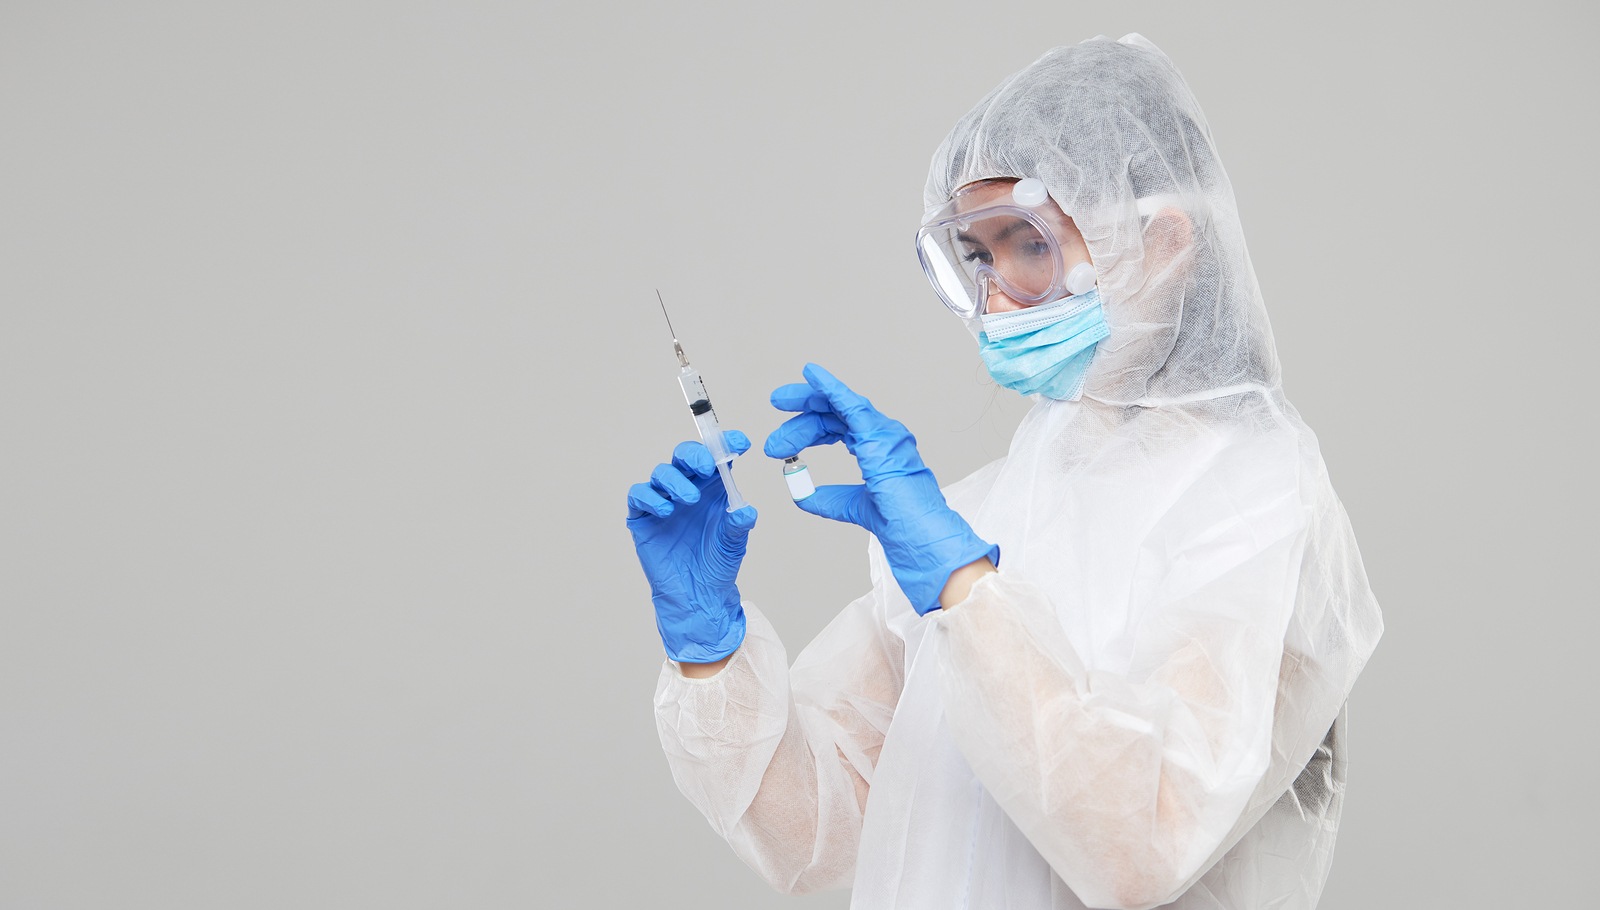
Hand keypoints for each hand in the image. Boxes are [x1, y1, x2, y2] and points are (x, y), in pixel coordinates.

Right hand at [626, 433, 757, 661]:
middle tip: (706, 467)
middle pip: (684, 456)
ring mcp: (664, 500)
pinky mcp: (643, 516)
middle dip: (694, 455)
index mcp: (713, 487)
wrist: (697, 595)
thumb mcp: (733, 543)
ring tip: (689, 500)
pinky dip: (650, 497)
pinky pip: (639, 494)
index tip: (741, 443)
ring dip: (675, 481)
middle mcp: (688, 487)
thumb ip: (738, 524)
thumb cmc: (716, 564)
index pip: (717, 456)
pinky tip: (666, 511)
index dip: (727, 443)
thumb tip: (745, 509)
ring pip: (662, 472)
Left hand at [764, 364, 997, 614]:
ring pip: (838, 406)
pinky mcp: (880, 435)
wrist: (913, 532)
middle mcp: (882, 434)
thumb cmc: (896, 520)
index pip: (837, 427)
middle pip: (834, 414)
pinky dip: (830, 388)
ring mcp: (883, 432)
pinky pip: (852, 404)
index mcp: (877, 447)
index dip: (807, 431)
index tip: (780, 446)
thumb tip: (801, 494)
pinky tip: (812, 375)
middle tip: (772, 437)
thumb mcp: (851, 506)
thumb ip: (828, 499)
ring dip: (807, 402)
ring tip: (778, 401)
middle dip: (800, 417)